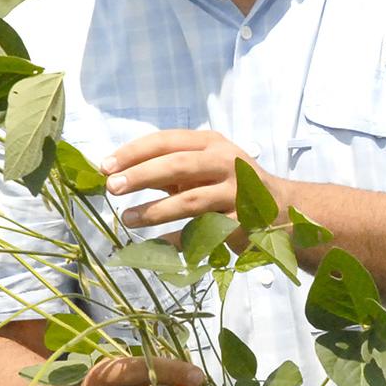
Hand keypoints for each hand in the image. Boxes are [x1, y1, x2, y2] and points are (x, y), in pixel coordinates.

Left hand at [102, 129, 283, 230]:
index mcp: (212, 143)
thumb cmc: (227, 184)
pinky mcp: (242, 223)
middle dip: (141, 176)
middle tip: (112, 188)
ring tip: (127, 218)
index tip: (106, 166)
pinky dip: (178, 240)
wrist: (278, 209)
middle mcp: (227, 163)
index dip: (134, 152)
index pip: (167, 140)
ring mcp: (236, 193)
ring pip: (191, 201)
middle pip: (178, 165)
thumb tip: (116, 172)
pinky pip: (203, 233)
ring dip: (155, 211)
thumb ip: (166, 168)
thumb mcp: (202, 167)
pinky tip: (155, 245)